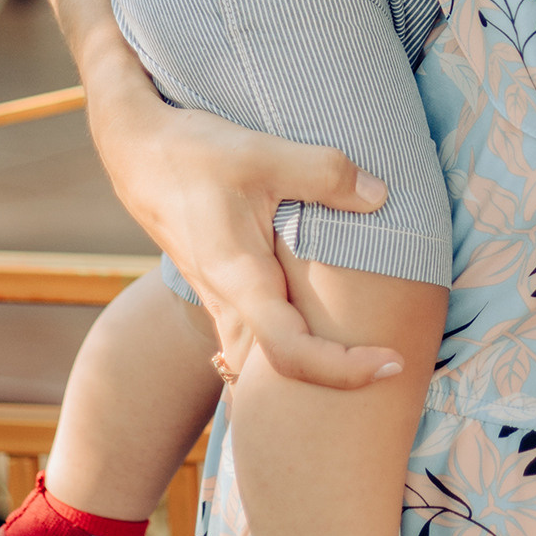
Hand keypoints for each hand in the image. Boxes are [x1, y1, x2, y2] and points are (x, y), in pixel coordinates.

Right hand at [86, 68, 403, 388]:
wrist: (139, 154)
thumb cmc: (195, 154)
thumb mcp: (264, 152)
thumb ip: (325, 173)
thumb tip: (380, 196)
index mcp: (240, 280)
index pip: (292, 352)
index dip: (343, 369)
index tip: (391, 363)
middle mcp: (229, 303)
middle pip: (282, 374)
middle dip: (335, 382)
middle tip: (396, 367)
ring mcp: (223, 303)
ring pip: (266, 360)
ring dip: (314, 367)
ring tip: (370, 353)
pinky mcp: (224, 291)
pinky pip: (258, 338)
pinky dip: (295, 345)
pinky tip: (327, 329)